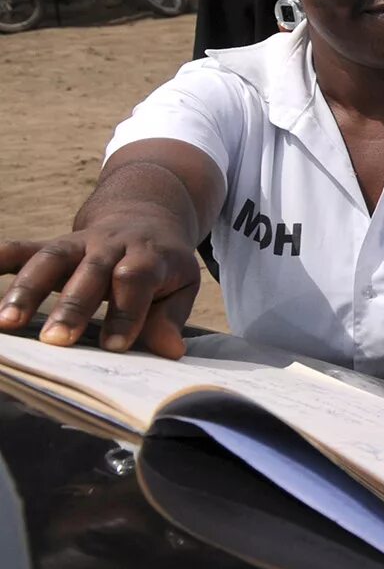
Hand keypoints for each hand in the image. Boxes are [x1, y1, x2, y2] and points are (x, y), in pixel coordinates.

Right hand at [0, 225, 199, 356]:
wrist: (145, 217)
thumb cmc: (162, 266)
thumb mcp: (181, 285)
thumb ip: (171, 317)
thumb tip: (170, 351)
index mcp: (149, 255)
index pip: (137, 280)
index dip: (127, 311)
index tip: (114, 347)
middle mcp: (111, 246)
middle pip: (90, 271)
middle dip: (72, 306)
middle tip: (56, 341)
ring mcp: (78, 243)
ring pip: (50, 259)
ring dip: (25, 290)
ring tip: (5, 323)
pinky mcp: (52, 245)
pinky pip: (21, 249)